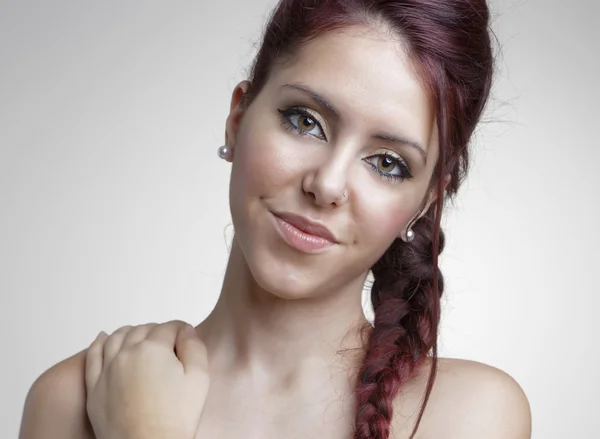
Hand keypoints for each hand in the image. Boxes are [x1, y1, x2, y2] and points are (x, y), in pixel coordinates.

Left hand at [85, 320, 209, 438]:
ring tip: (140, 336)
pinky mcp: (95, 387)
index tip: (187, 338)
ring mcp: (107, 370)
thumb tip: (186, 331)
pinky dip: (98, 343)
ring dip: (130, 332)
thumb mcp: (199, 378)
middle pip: (143, 330)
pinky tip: (103, 338)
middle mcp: (126, 354)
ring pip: (116, 337)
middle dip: (158, 331)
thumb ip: (194, 347)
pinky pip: (92, 356)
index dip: (182, 331)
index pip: (169, 327)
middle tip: (169, 343)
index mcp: (153, 349)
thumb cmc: (173, 419)